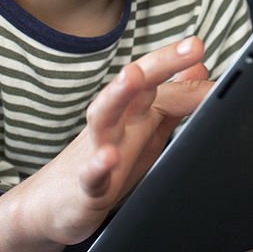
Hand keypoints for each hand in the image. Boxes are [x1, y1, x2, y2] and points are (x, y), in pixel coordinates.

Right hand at [18, 36, 212, 246]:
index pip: (160, 79)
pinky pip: (91, 175)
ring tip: (133, 75)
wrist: (50, 205)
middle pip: (136, 87)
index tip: (202, 46)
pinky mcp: (87, 186)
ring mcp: (97, 151)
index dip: (183, 65)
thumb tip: (199, 68)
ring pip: (105, 117)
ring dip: (119, 95)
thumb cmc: (107, 163)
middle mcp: (116, 123)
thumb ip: (174, 101)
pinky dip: (98, 165)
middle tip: (190, 46)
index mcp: (133, 109)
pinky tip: (108, 157)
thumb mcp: (147, 130)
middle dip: (161, 64)